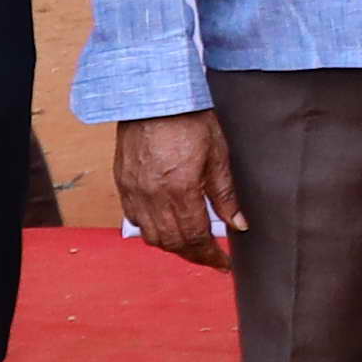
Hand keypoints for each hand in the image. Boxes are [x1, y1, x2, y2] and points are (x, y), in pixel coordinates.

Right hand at [112, 112, 247, 271]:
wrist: (154, 97)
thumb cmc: (189, 120)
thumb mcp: (217, 155)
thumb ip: (225, 195)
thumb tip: (238, 225)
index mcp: (180, 190)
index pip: (196, 238)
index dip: (211, 256)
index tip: (224, 264)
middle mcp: (153, 196)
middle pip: (173, 243)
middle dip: (194, 255)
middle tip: (211, 258)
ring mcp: (134, 192)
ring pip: (152, 237)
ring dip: (173, 246)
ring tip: (192, 245)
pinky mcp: (123, 184)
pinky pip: (135, 220)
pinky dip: (151, 230)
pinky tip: (166, 226)